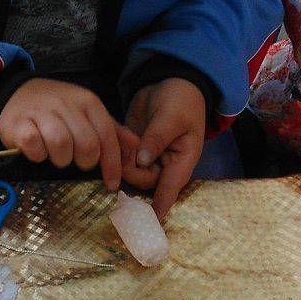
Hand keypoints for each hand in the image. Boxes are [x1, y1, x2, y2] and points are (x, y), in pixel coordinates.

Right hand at [0, 78, 135, 190]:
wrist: (17, 93)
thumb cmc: (57, 110)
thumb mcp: (87, 114)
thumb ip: (112, 131)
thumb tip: (136, 148)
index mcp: (88, 102)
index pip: (107, 136)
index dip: (113, 164)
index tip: (112, 184)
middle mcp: (66, 104)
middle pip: (87, 145)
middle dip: (85, 162)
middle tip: (76, 161)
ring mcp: (42, 112)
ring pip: (61, 145)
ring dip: (61, 159)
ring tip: (56, 155)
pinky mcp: (19, 123)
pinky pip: (34, 145)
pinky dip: (38, 155)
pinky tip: (38, 151)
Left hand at [123, 76, 208, 220]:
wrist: (170, 81)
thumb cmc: (182, 99)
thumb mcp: (172, 117)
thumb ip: (157, 139)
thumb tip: (142, 160)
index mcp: (182, 159)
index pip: (171, 187)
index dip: (161, 204)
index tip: (151, 219)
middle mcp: (165, 163)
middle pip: (145, 181)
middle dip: (132, 170)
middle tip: (127, 149)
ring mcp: (149, 155)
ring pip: (131, 171)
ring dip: (123, 159)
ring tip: (123, 138)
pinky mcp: (135, 146)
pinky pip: (123, 157)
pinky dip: (118, 149)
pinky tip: (118, 134)